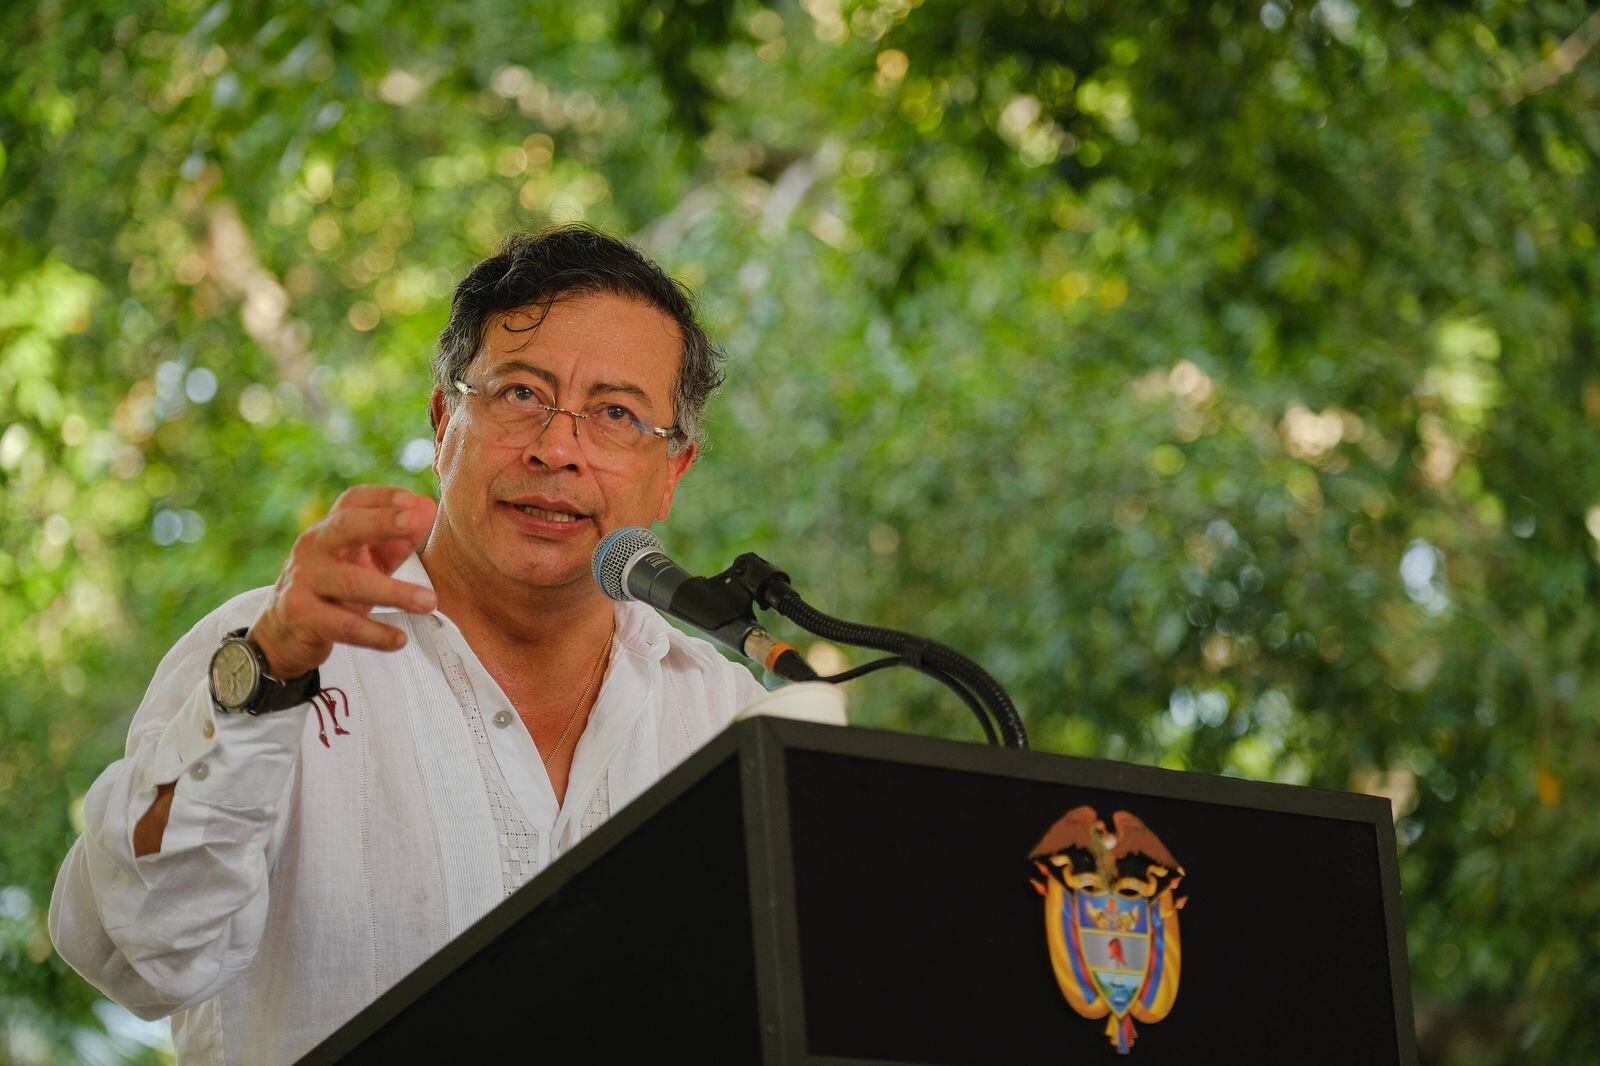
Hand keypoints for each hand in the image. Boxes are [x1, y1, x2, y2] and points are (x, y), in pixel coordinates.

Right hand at [247, 486, 437, 678]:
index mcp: (329, 530)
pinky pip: (343, 625)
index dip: (383, 497)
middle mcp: (313, 548)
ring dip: (394, 592)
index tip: (413, 500)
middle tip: (415, 523)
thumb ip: (395, 541)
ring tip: (429, 602)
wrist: (280, 633)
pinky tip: (399, 639)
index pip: (353, 501)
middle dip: (382, 522)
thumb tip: (427, 510)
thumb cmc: (332, 591)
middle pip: (346, 527)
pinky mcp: (300, 616)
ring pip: (351, 582)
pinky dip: (375, 633)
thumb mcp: (363, 563)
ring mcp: (303, 581)